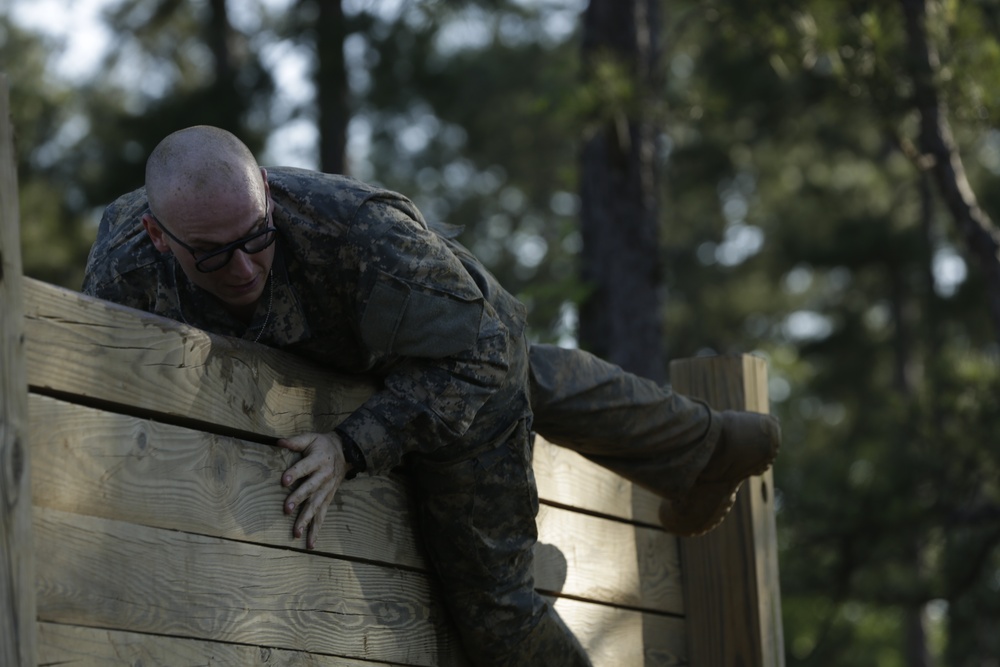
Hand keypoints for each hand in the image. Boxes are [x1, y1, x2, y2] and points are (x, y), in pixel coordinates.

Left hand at [276, 432, 347, 548]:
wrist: (345, 452)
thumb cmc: (322, 445)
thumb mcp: (311, 438)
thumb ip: (295, 441)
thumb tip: (278, 442)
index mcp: (318, 460)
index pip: (305, 467)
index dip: (295, 473)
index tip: (284, 481)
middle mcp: (323, 476)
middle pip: (310, 489)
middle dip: (299, 499)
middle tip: (287, 508)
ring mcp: (327, 490)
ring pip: (317, 506)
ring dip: (307, 519)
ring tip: (297, 533)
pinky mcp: (328, 499)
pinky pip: (322, 515)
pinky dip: (317, 529)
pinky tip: (310, 543)